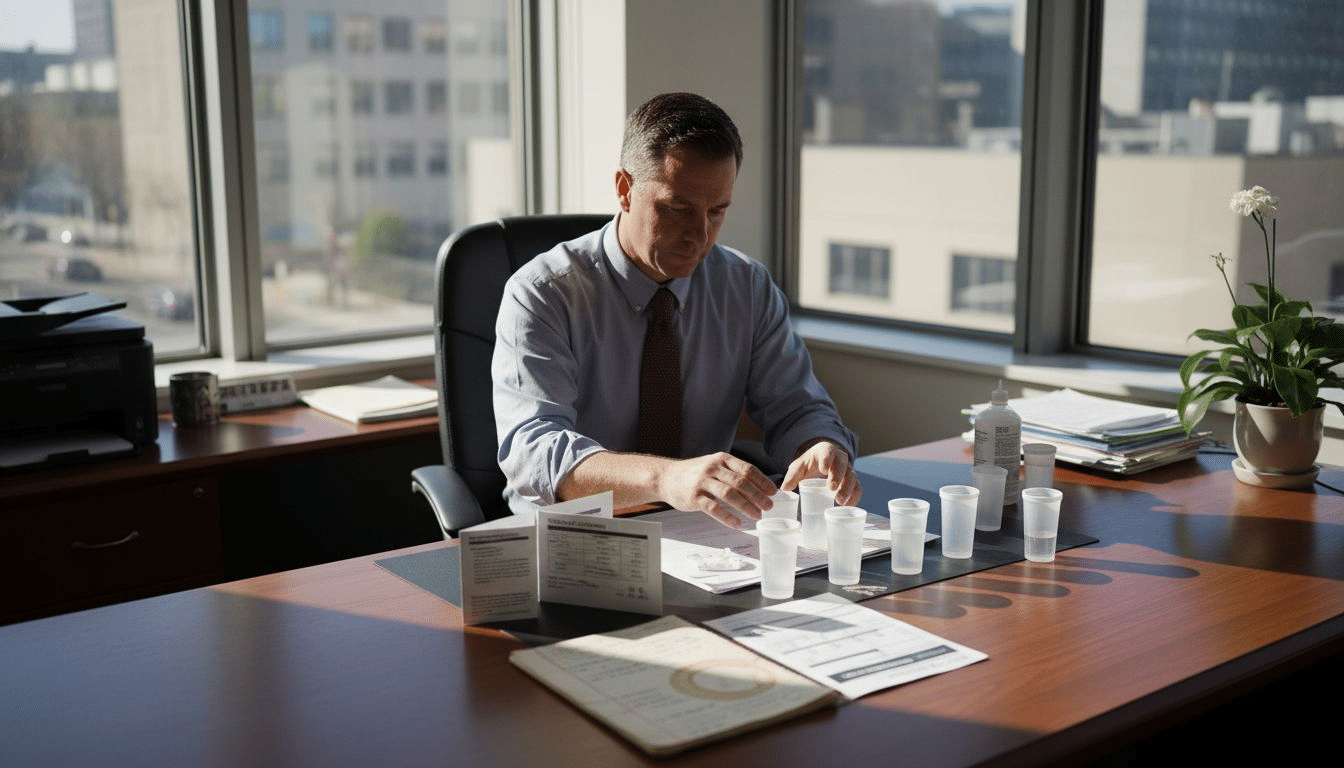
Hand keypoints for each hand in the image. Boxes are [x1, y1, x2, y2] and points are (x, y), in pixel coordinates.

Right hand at [655, 452, 778, 528]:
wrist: (666, 477)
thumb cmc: (694, 473)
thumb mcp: (714, 465)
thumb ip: (732, 472)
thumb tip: (758, 486)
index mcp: (721, 459)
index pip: (747, 469)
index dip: (762, 481)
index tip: (773, 492)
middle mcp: (713, 468)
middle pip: (741, 482)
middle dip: (758, 495)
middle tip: (769, 506)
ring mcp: (702, 482)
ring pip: (729, 494)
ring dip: (746, 506)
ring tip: (757, 515)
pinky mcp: (693, 497)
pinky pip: (714, 508)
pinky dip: (727, 517)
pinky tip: (738, 524)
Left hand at [781, 440, 861, 505]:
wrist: (823, 462)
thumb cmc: (810, 463)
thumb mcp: (799, 466)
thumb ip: (792, 475)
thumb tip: (784, 488)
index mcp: (826, 451)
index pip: (828, 452)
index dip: (827, 459)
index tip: (823, 470)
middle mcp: (840, 458)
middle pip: (843, 464)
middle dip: (838, 476)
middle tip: (831, 488)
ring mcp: (848, 469)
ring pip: (852, 477)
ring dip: (847, 489)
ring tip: (839, 501)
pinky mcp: (853, 481)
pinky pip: (858, 488)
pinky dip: (854, 497)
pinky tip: (847, 506)